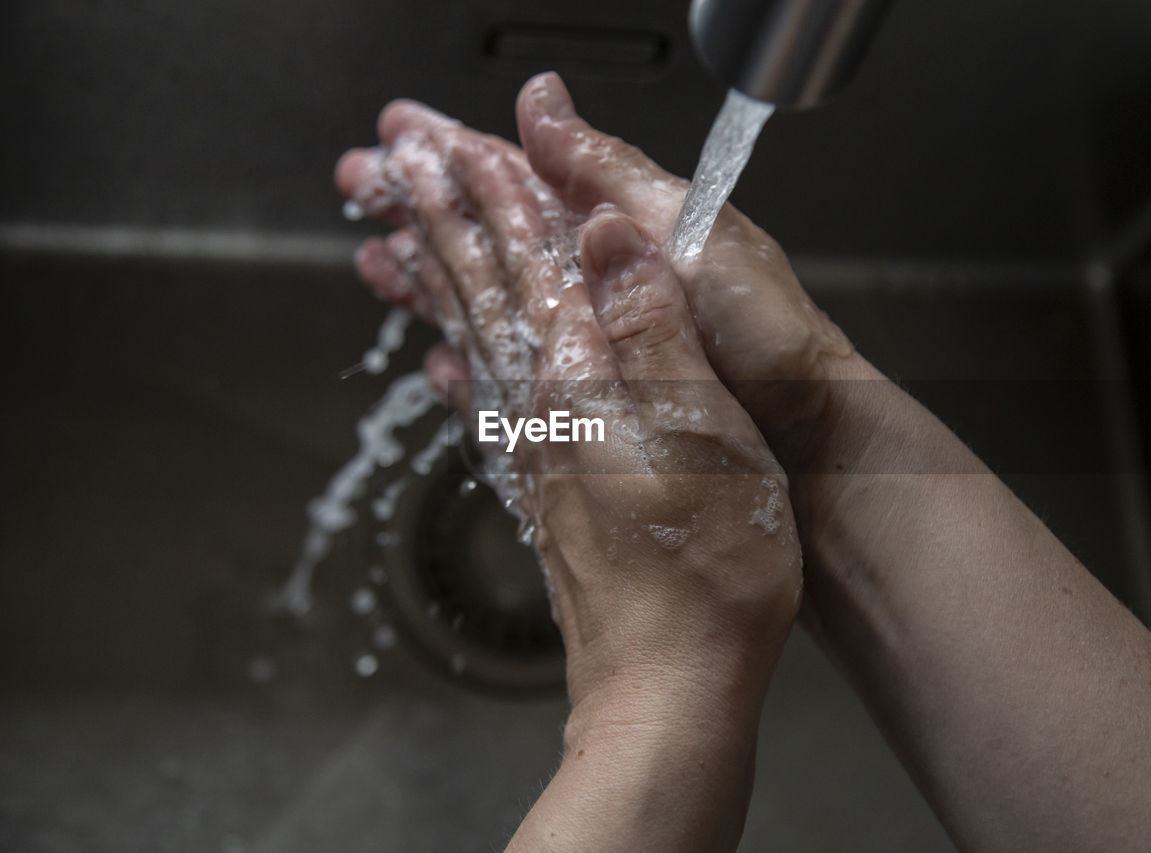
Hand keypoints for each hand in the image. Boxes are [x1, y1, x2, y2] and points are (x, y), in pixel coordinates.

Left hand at [336, 97, 801, 850]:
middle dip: (441, 221)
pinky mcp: (550, 495)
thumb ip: (655, 332)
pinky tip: (443, 356)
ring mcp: (540, 458)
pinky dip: (460, 358)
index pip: (531, 267)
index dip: (498, 200)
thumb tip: (607, 235)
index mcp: (583, 387)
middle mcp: (543, 416)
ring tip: (403, 234)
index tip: (459, 144)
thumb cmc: (708, 577)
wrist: (666, 691)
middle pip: (481, 296)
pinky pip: (487, 401)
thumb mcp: (708, 438)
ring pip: (472, 341)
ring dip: (438, 278)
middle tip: (397, 165)